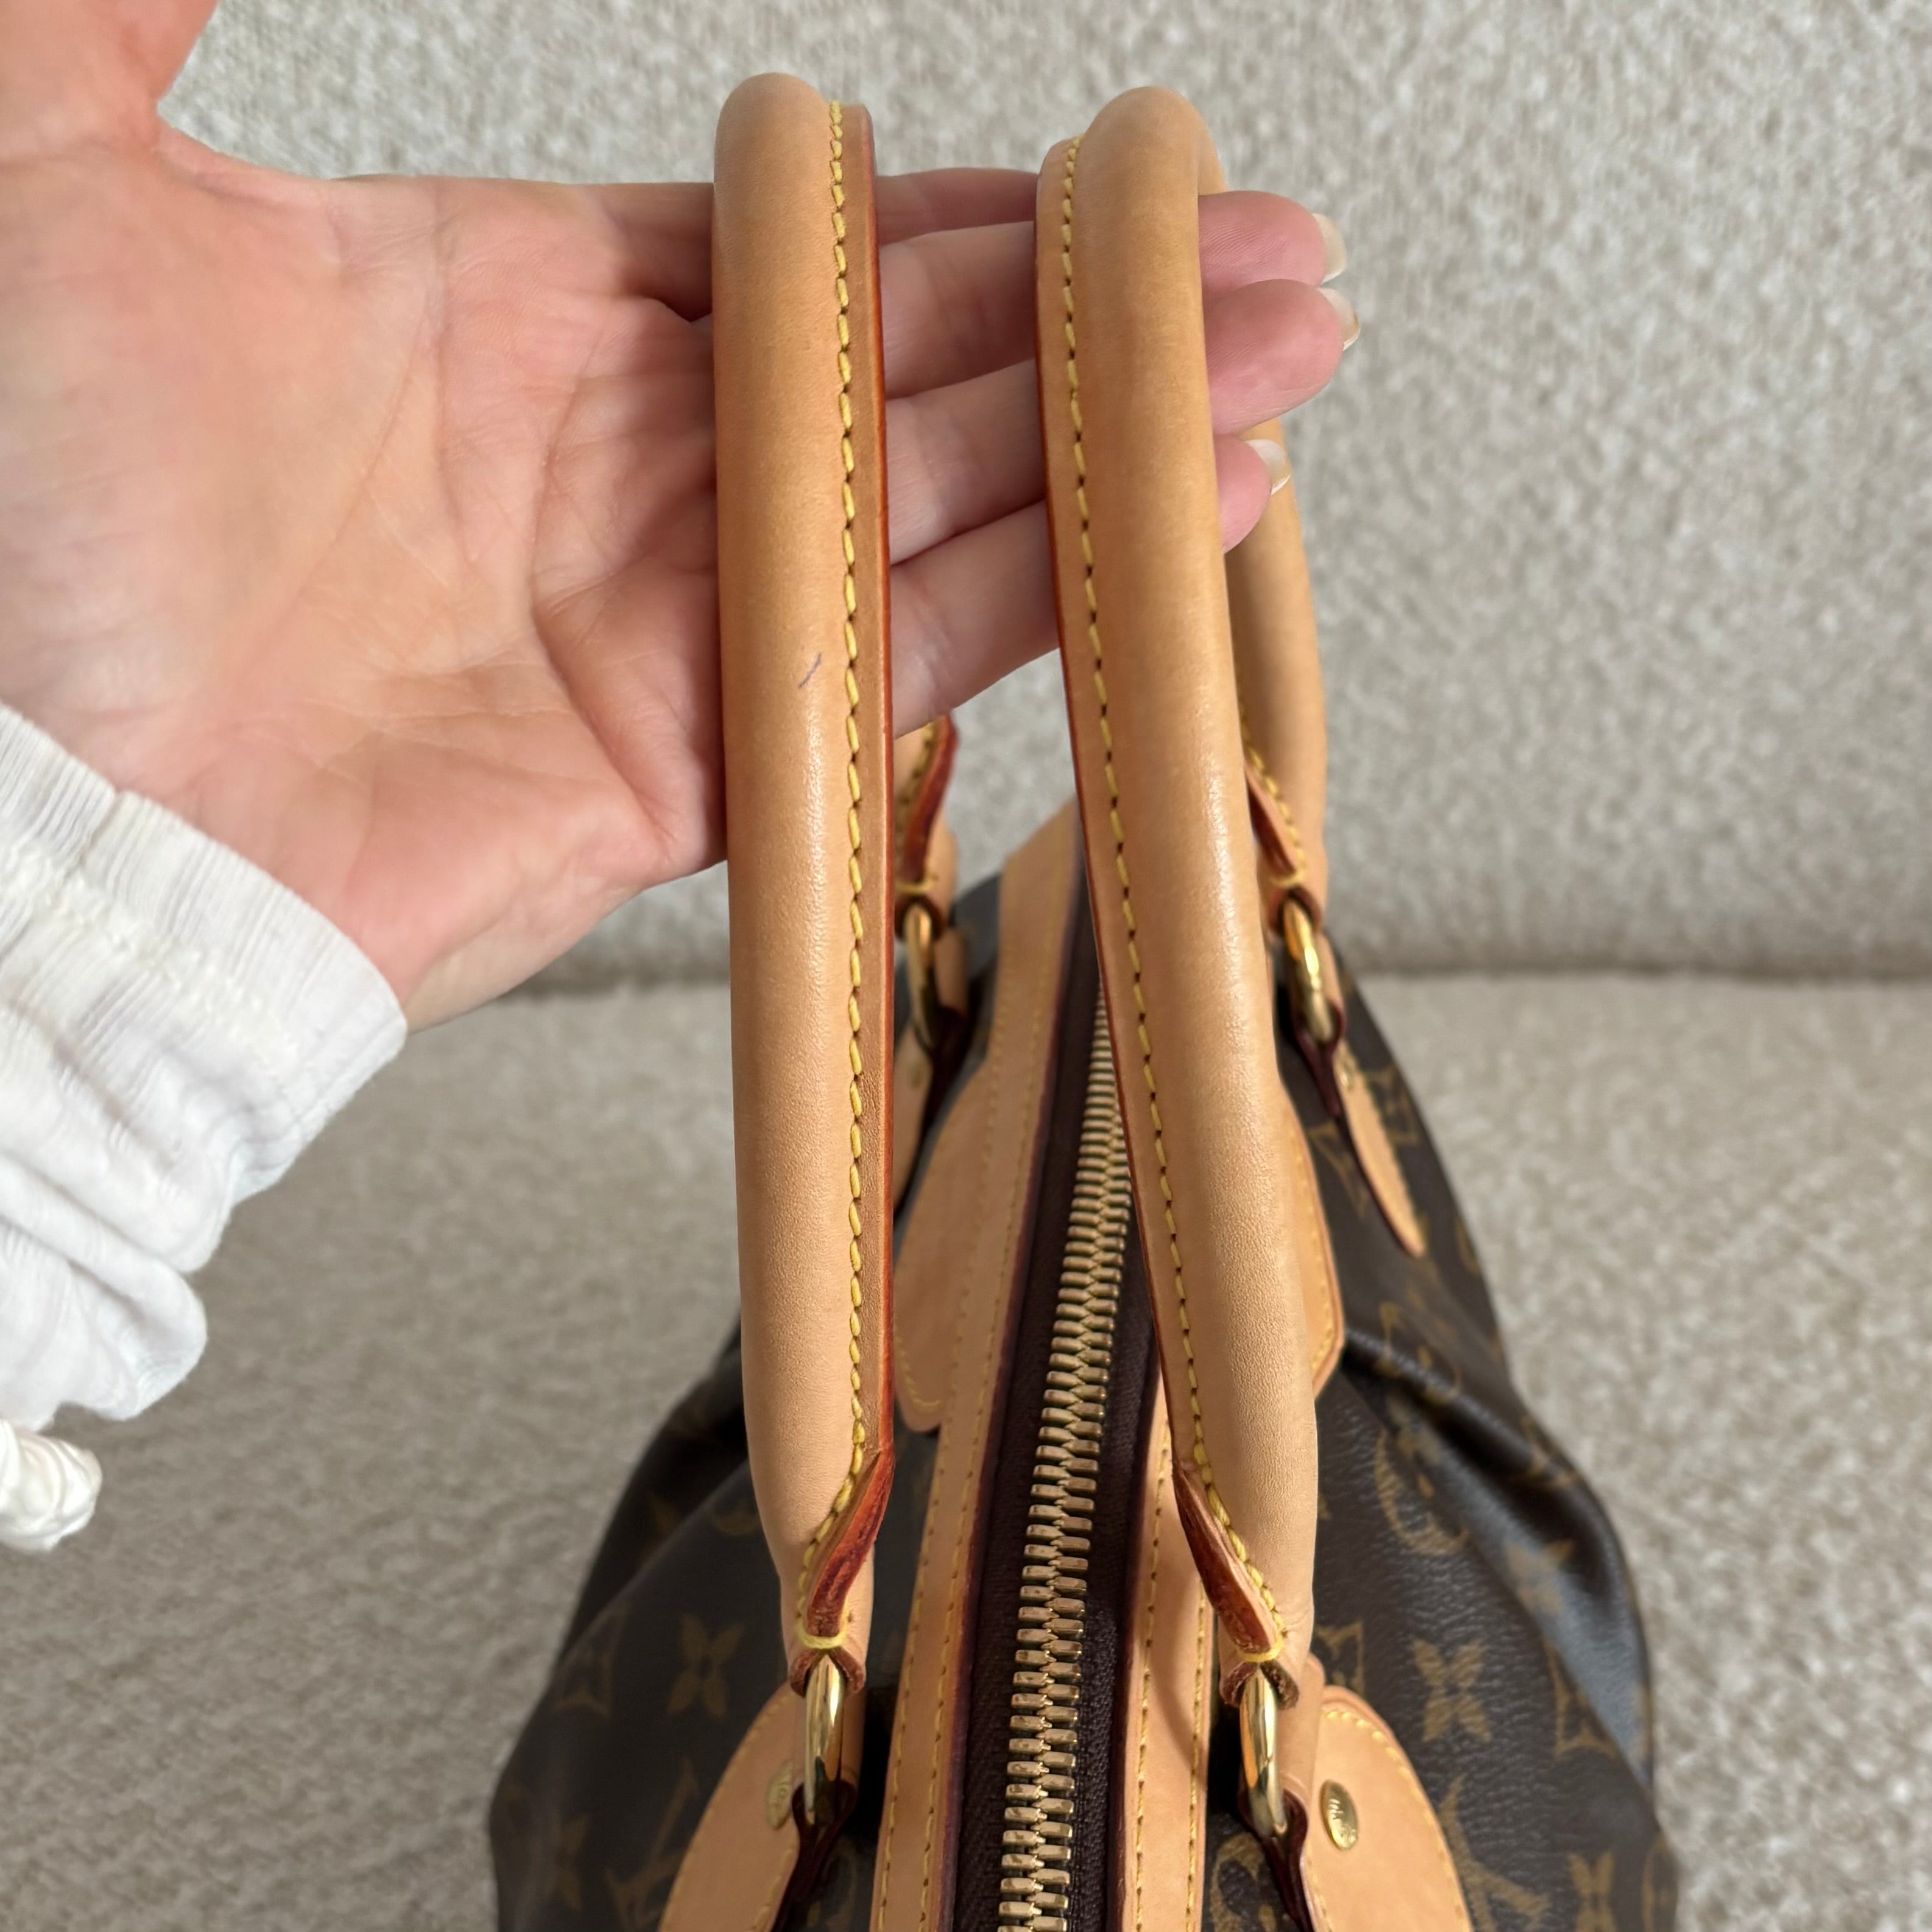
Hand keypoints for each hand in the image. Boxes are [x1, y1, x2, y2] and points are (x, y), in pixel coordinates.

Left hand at [0, 2, 1351, 1023]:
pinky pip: (907, 653)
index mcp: (505, 308)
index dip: (957, 210)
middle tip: (1259, 254)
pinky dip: (1052, 586)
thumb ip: (137, 0)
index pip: (796, 245)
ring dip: (1117, 429)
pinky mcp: (693, 761)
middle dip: (1095, 304)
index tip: (1100, 174)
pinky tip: (1174, 512)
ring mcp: (666, 615)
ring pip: (945, 498)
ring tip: (1276, 361)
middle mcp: (612, 461)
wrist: (16, 809)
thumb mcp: (44, 160)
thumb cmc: (0, 514)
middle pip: (911, 362)